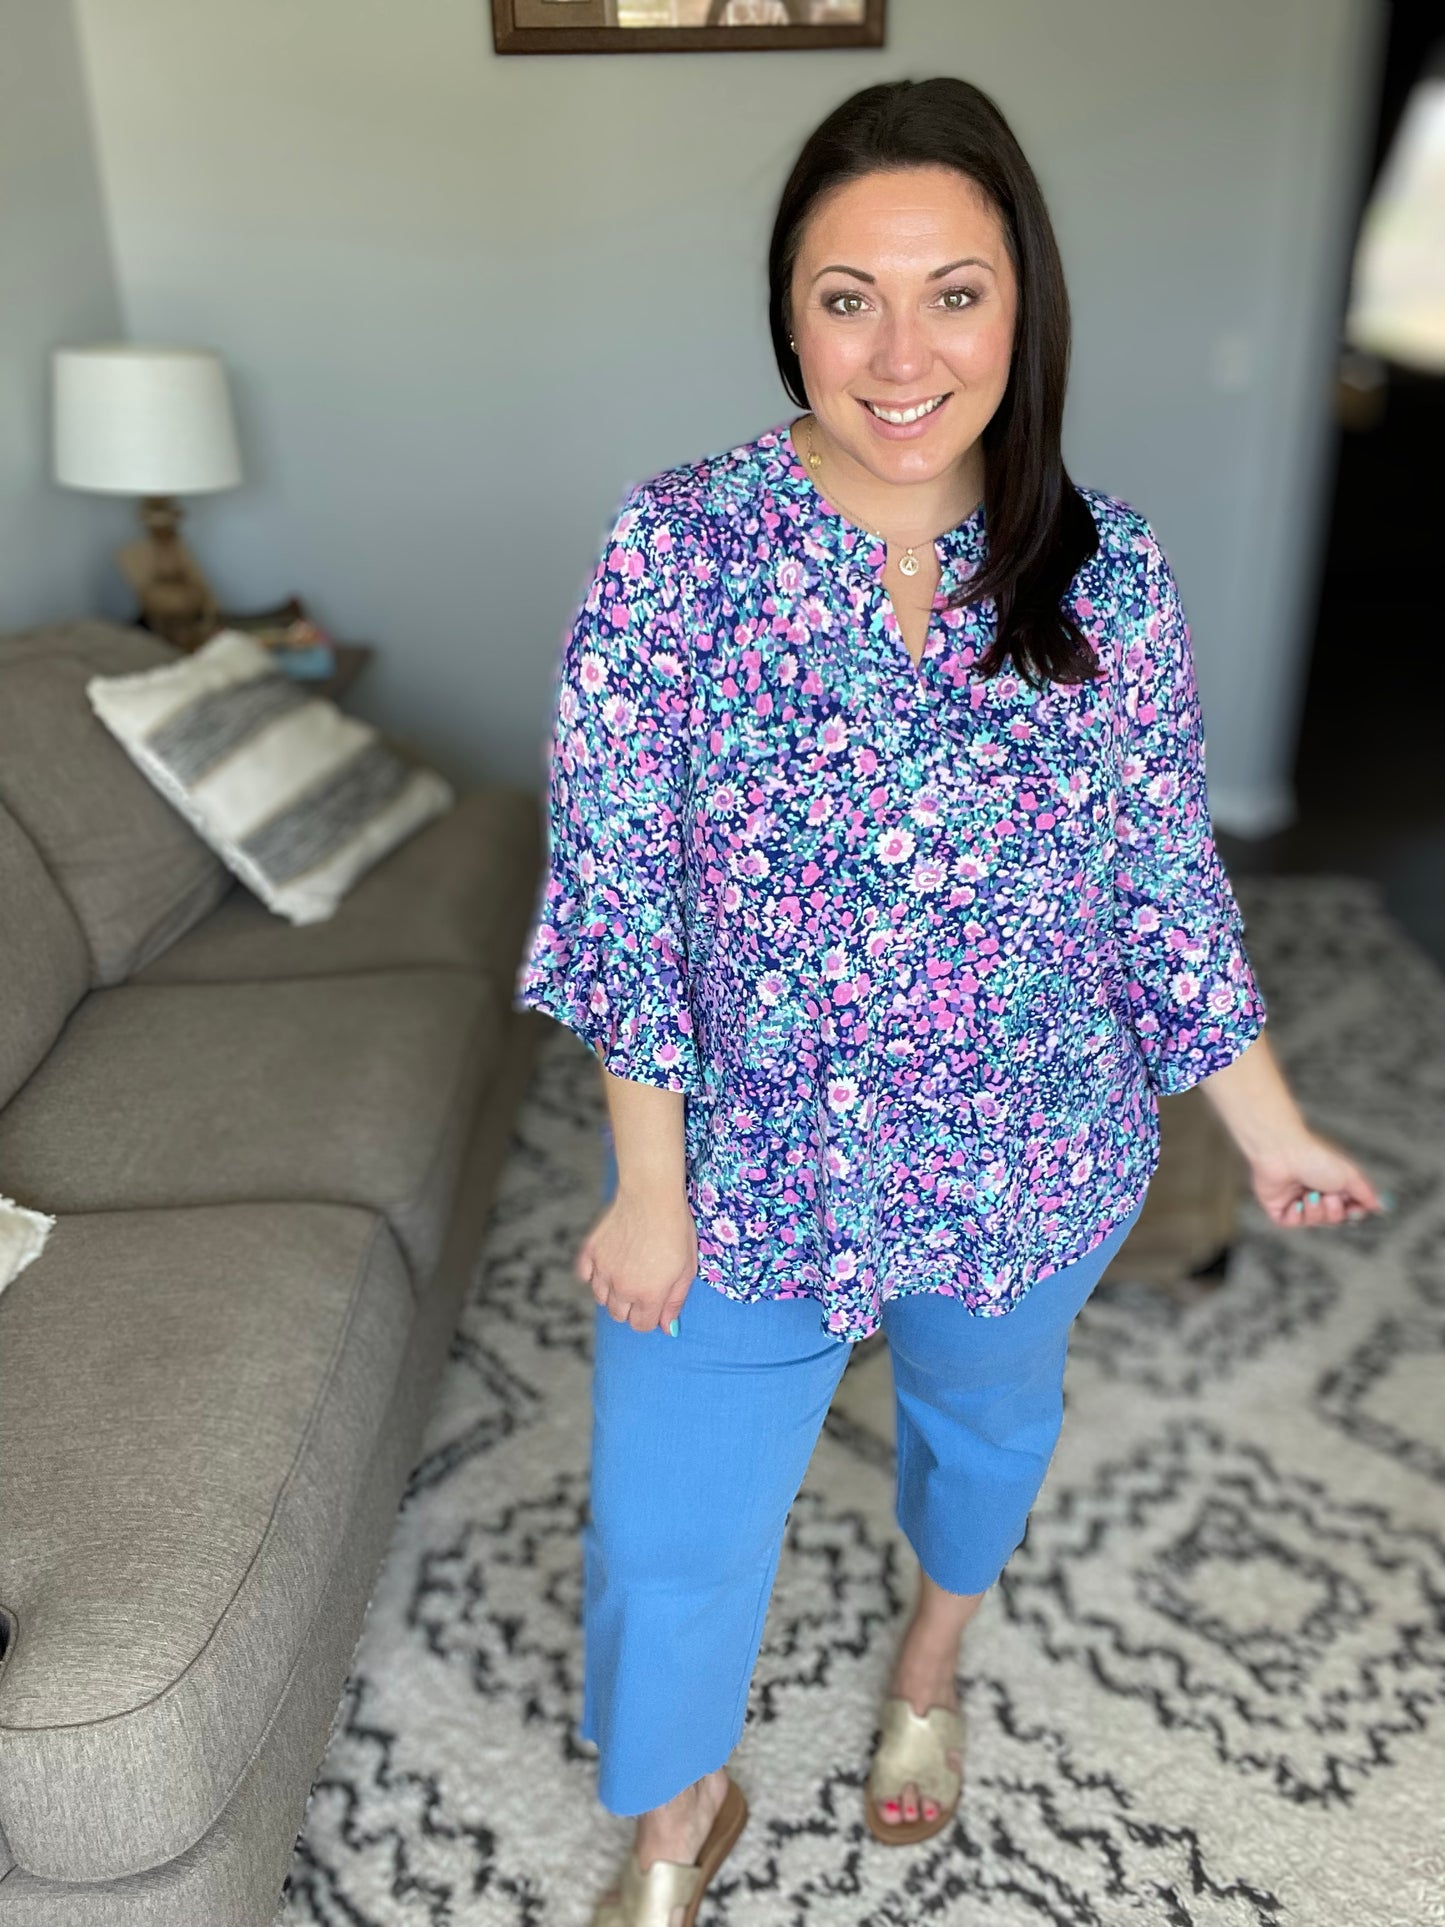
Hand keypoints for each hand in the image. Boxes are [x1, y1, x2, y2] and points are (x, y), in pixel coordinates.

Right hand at [576, 1186, 698, 1332]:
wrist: (651, 1196)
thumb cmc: (676, 1231)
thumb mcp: (686, 1270)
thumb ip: (675, 1302)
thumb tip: (668, 1329)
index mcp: (648, 1296)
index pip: (641, 1325)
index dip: (650, 1316)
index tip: (655, 1300)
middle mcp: (622, 1289)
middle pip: (619, 1315)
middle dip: (631, 1306)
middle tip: (643, 1283)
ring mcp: (603, 1271)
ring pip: (601, 1298)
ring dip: (613, 1292)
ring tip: (628, 1271)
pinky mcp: (590, 1252)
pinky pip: (585, 1276)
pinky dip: (594, 1274)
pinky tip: (609, 1263)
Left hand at [1248, 1128, 1386, 1229]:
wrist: (1283, 1153)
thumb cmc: (1316, 1158)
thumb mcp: (1349, 1176)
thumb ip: (1365, 1193)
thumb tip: (1379, 1207)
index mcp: (1332, 1184)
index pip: (1348, 1209)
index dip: (1352, 1214)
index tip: (1354, 1210)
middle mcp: (1315, 1192)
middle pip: (1333, 1220)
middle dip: (1334, 1212)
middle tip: (1329, 1196)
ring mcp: (1296, 1199)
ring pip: (1313, 1222)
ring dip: (1315, 1211)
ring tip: (1309, 1194)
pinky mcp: (1277, 1206)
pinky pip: (1291, 1223)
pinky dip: (1296, 1216)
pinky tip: (1295, 1202)